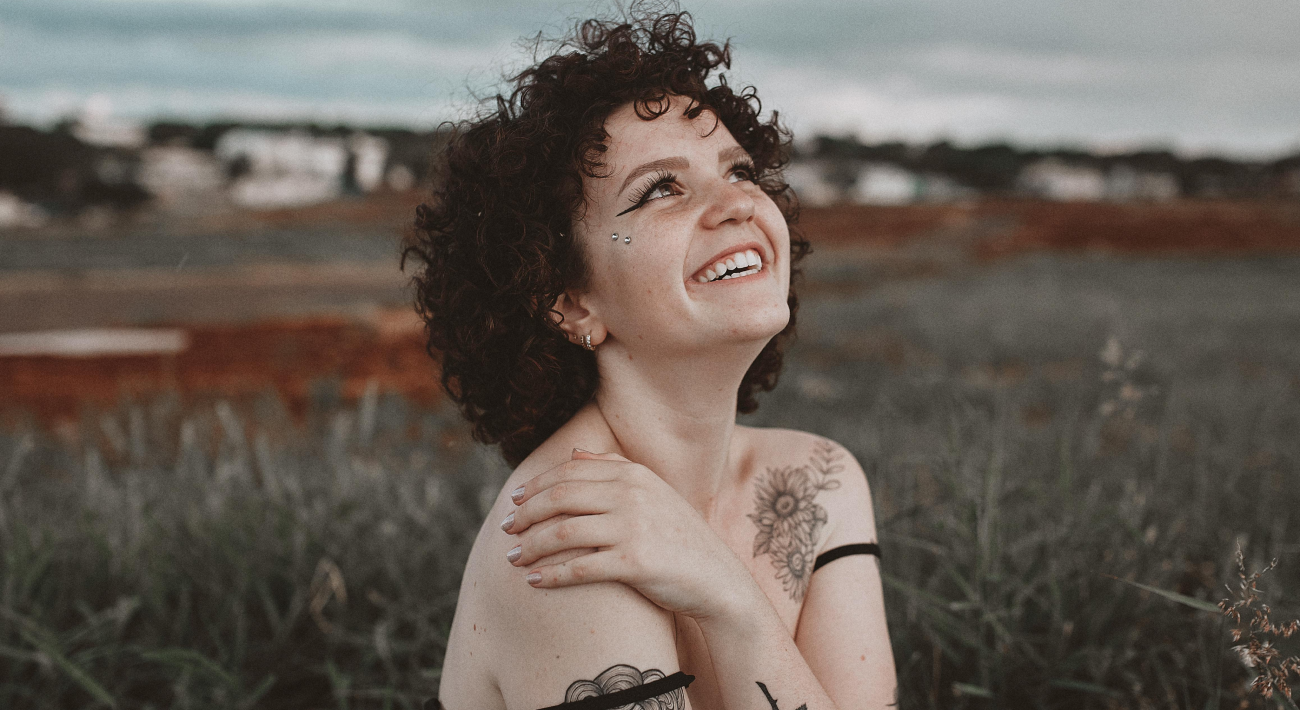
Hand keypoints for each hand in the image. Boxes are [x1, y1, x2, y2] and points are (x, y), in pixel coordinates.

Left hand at [501, 449, 756, 621]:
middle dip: (525, 514)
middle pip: (560, 497)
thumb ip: (615, 468)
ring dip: (530, 545)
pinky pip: (579, 567)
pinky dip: (550, 574)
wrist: (716, 579)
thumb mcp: (653, 492)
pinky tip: (533, 581)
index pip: (569, 472)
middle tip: (505, 529)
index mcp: (633, 474)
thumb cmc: (678, 537)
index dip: (535, 486)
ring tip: (513, 558)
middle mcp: (632, 494)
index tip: (514, 502)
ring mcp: (633, 527)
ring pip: (562, 531)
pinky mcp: (634, 562)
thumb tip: (574, 451)